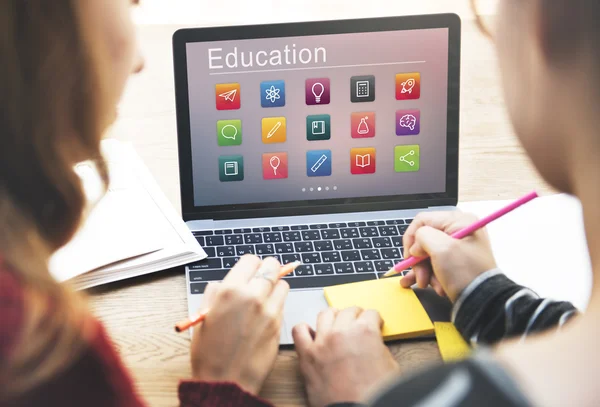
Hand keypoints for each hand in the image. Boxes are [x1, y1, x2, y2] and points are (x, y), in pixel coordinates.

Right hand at [190, 255, 288, 394]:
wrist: (226, 381)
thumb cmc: (210, 352)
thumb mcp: (203, 315)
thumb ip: (215, 293)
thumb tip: (226, 283)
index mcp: (230, 290)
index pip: (251, 260)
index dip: (250, 265)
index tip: (248, 272)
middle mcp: (253, 296)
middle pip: (272, 266)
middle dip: (267, 270)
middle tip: (260, 279)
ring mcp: (269, 310)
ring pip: (283, 283)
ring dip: (275, 287)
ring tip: (263, 298)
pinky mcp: (279, 324)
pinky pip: (283, 304)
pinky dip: (277, 304)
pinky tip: (265, 314)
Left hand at [292, 307, 398, 406]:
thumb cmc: (373, 393)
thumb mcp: (390, 366)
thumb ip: (380, 347)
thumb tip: (373, 342)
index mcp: (365, 332)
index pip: (371, 313)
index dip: (374, 320)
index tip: (373, 324)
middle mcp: (342, 332)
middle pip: (348, 311)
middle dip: (355, 316)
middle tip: (357, 324)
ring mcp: (322, 341)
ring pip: (325, 314)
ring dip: (333, 317)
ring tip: (336, 325)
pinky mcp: (307, 354)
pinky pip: (299, 331)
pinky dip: (305, 330)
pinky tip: (312, 335)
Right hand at [400, 211, 496, 301]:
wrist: (484, 302)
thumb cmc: (465, 273)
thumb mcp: (441, 249)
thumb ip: (422, 237)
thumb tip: (416, 246)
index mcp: (459, 221)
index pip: (422, 220)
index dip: (411, 238)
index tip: (409, 256)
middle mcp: (459, 231)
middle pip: (424, 239)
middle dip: (419, 260)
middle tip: (420, 276)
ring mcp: (458, 247)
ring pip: (428, 254)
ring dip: (424, 271)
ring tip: (428, 284)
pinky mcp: (457, 262)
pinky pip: (436, 264)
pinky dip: (431, 275)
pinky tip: (431, 286)